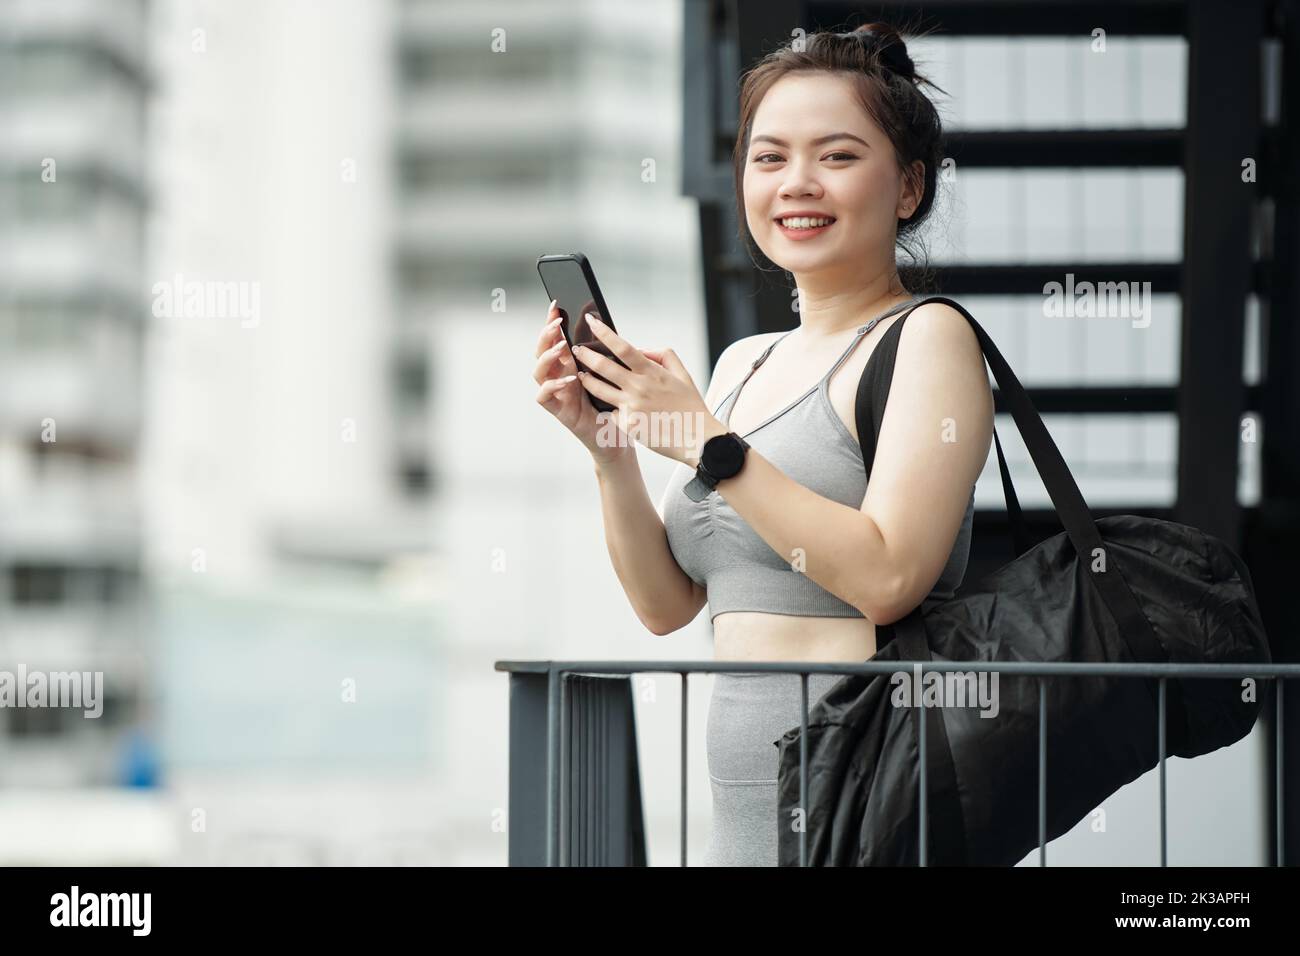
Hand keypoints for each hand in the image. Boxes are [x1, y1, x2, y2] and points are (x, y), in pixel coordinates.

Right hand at [533, 300, 631, 463]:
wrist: (615, 437)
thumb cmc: (613, 405)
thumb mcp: (611, 374)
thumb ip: (603, 354)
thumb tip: (604, 326)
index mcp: (570, 364)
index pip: (555, 338)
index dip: (552, 321)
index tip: (556, 304)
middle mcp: (559, 376)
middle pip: (541, 351)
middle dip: (546, 335)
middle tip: (556, 324)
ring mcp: (557, 393)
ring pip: (538, 371)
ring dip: (548, 357)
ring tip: (561, 349)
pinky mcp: (559, 411)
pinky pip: (544, 397)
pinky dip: (552, 386)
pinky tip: (567, 379)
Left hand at [572, 314, 728, 465]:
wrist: (699, 439)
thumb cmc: (691, 406)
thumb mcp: (683, 374)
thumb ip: (662, 356)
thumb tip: (641, 350)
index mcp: (651, 372)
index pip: (622, 346)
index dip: (604, 332)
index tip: (591, 320)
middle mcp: (638, 387)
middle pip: (603, 366)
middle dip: (585, 354)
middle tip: (576, 349)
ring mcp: (631, 407)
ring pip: (598, 389)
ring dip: (586, 379)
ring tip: (581, 374)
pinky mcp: (628, 425)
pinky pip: (610, 413)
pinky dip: (607, 408)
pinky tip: (604, 407)